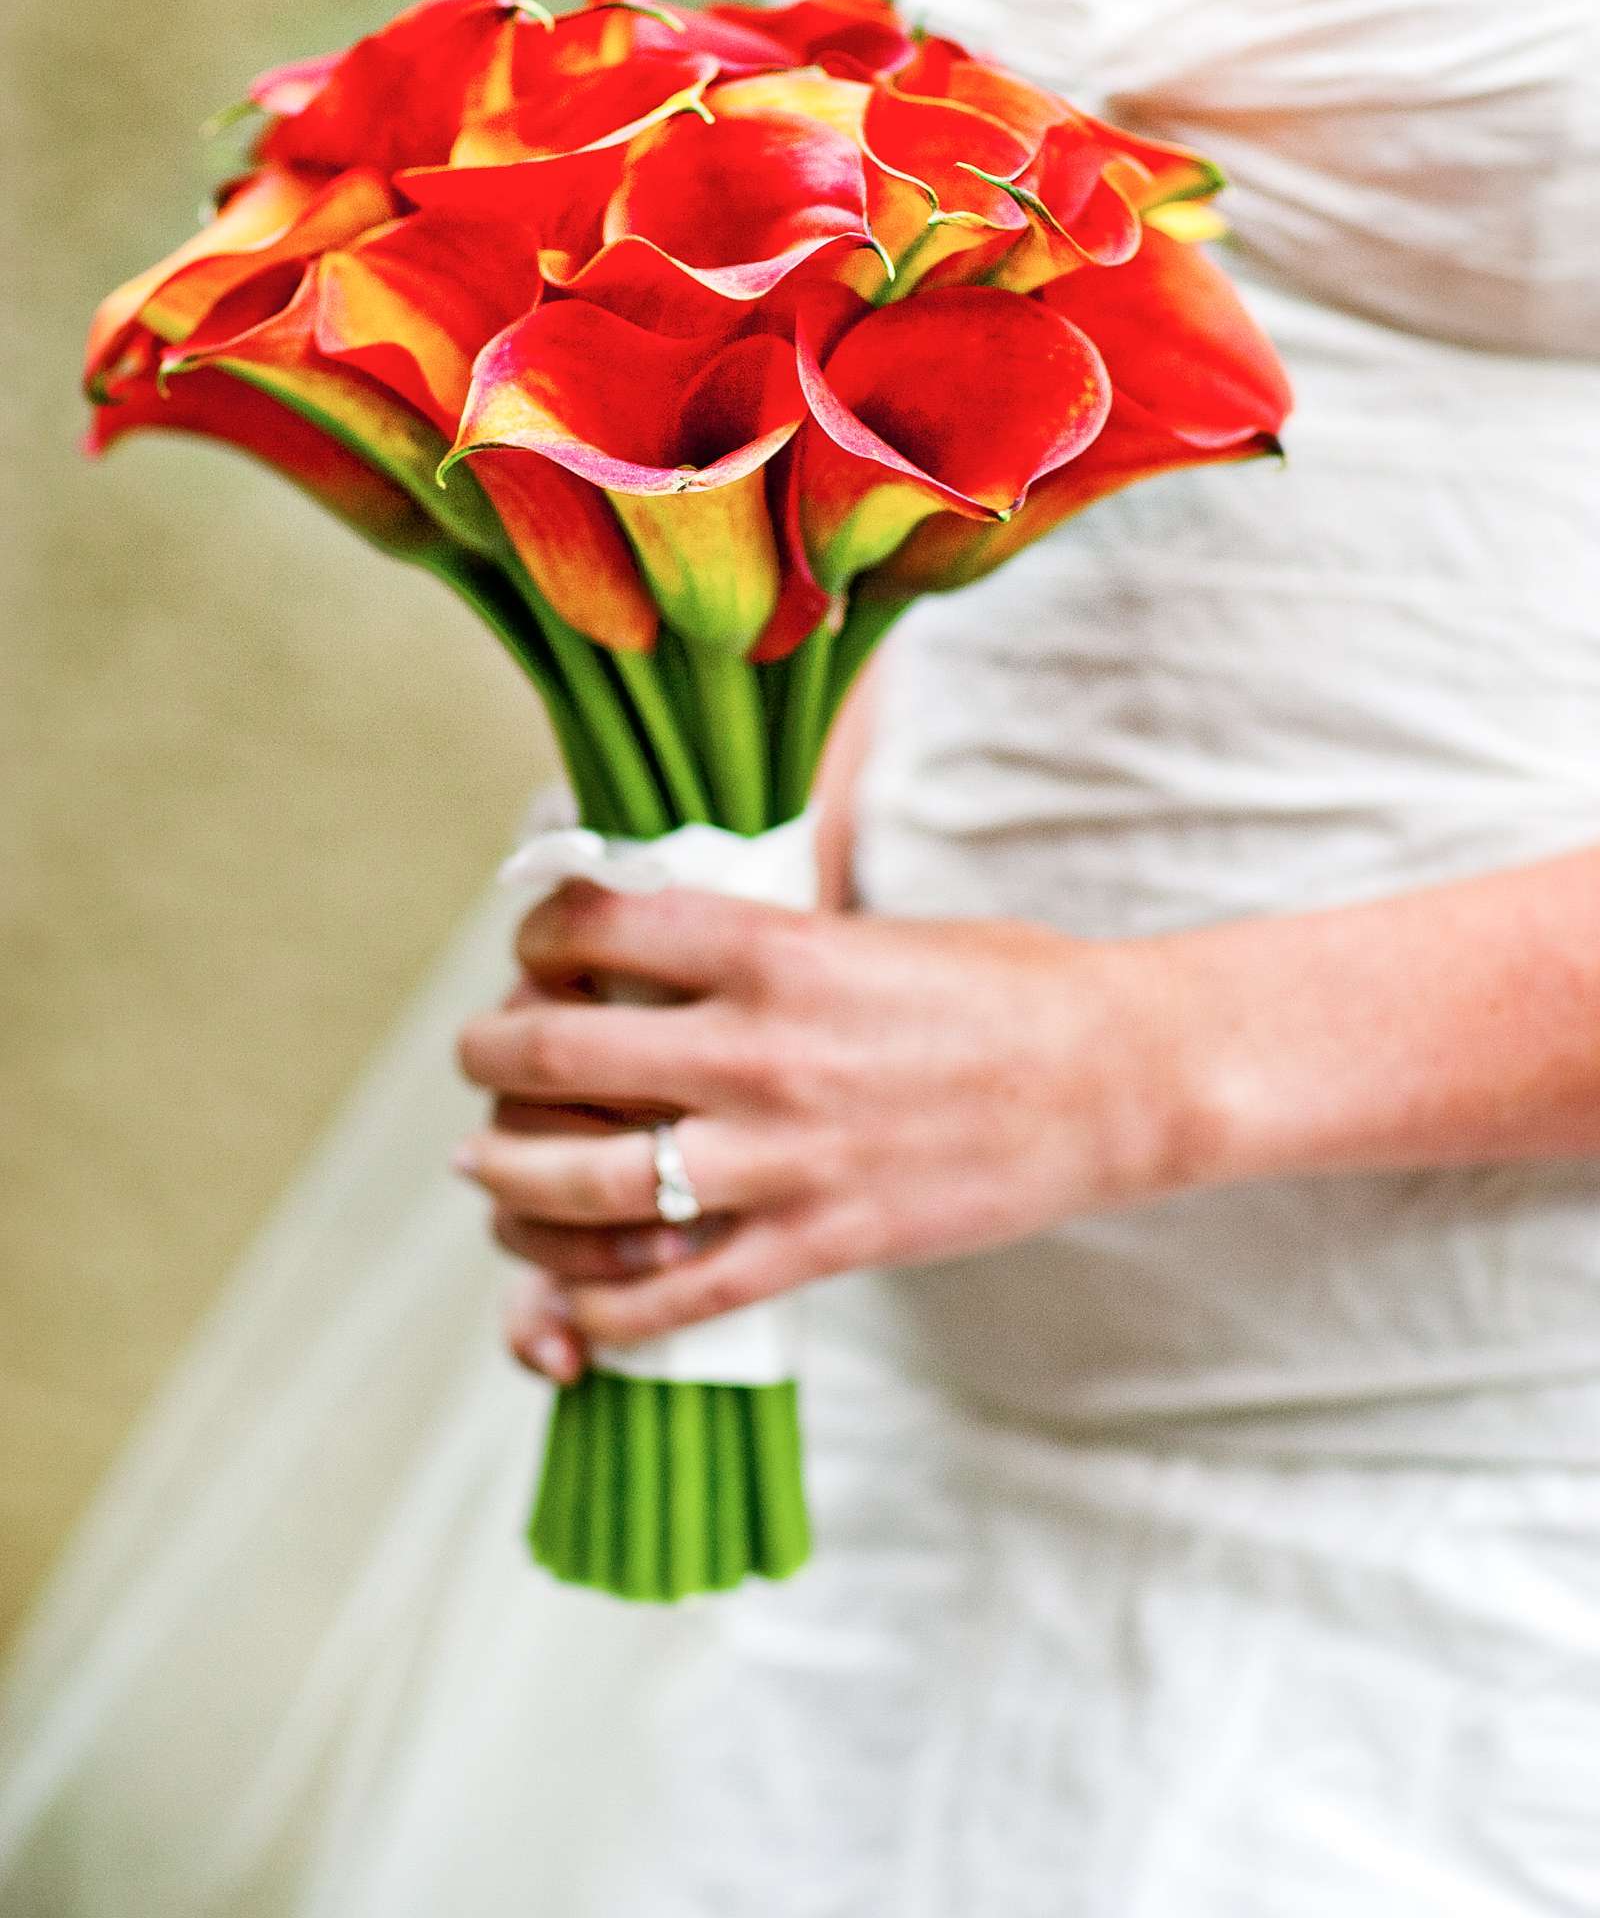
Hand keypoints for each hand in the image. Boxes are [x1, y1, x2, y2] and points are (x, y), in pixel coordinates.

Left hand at [453, 880, 1204, 1380]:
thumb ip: (754, 947)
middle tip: (482, 1058)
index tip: (535, 952)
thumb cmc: (999, 988)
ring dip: (509, 1183)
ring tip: (489, 1172)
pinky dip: (597, 1309)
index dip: (535, 937)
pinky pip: (667, 1299)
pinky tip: (569, 1301)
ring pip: (581, 1186)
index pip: (591, 927)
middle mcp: (757, 1051)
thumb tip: (649, 954)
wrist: (1113, 1080)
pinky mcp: (816, 1248)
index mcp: (771, 947)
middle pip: (552, 1057)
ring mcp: (781, 1159)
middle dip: (489, 1057)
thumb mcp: (863, 931)